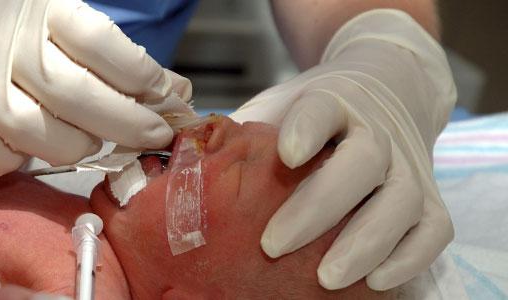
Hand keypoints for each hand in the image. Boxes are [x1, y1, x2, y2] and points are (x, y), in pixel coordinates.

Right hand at [0, 0, 190, 175]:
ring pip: (37, 133)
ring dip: (80, 146)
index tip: (168, 100)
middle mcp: (4, 40)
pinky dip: (25, 160)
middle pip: (75, 96)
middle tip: (154, 136)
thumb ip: (123, 58)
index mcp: (42, 6)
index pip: (102, 46)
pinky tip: (40, 146)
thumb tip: (179, 94)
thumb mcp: (70, 21)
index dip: (144, 79)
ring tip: (95, 141)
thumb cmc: (19, 25)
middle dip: (127, 124)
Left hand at [231, 9, 455, 290]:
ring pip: (402, 200)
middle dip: (320, 206)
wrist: (385, 88)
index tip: (286, 155)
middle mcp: (379, 130)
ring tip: (326, 279)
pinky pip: (434, 229)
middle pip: (363, 162)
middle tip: (273, 245)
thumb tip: (187, 171)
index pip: (325, 109)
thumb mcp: (277, 105)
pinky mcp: (430, 196)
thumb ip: (242, 132)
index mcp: (335, 100)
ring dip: (366, 242)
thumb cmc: (316, 110)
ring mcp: (410, 164)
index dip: (308, 129)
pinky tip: (376, 282)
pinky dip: (410, 257)